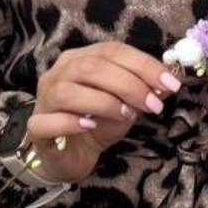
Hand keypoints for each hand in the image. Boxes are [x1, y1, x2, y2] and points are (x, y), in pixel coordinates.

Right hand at [25, 43, 183, 182]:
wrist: (73, 156)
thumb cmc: (98, 124)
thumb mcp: (126, 105)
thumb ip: (142, 91)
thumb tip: (167, 83)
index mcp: (80, 59)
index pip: (112, 51)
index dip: (144, 65)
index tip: (171, 84)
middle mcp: (58, 73)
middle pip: (91, 67)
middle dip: (129, 85)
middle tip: (153, 105)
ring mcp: (44, 100)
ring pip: (68, 91)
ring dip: (104, 102)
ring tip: (126, 115)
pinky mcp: (36, 128)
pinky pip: (47, 122)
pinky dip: (70, 122)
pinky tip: (90, 126)